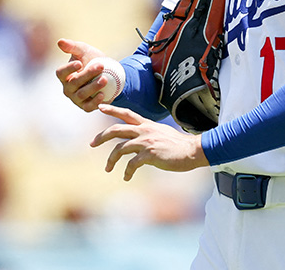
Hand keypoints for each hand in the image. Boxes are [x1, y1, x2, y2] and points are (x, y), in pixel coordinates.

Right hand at [56, 38, 110, 111]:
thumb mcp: (83, 51)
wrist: (108, 72)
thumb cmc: (91, 60)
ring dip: (93, 87)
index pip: (61, 73)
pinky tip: (102, 94)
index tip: (80, 63)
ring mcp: (76, 98)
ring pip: (81, 94)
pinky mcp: (86, 106)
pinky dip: (95, 102)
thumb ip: (72, 47)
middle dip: (88, 74)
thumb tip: (60, 42)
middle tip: (101, 66)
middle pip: (74, 82)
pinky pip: (88, 106)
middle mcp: (68, 88)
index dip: (69, 69)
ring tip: (104, 79)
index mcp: (64, 75)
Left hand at [92, 105, 208, 180]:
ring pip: (120, 148)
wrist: (193, 150)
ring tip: (107, 168)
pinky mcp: (149, 155)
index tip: (100, 107)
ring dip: (111, 159)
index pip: (127, 113)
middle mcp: (144, 131)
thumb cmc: (179, 145)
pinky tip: (126, 177)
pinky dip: (126, 171)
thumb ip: (149, 136)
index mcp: (147, 125)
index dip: (113, 109)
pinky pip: (131, 164)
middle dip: (101, 136)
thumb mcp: (162, 134)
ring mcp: (146, 142)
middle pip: (116, 129)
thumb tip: (139, 145)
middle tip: (92, 143)